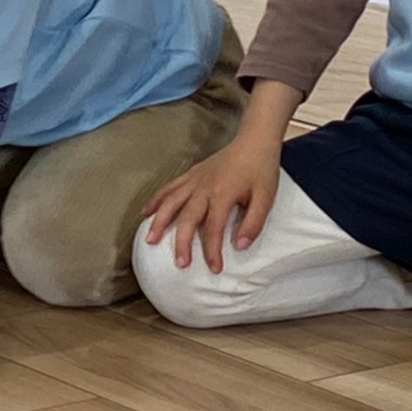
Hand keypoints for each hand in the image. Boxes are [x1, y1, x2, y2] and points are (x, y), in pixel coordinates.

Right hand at [141, 137, 281, 271]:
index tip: (214, 269)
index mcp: (222, 195)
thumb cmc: (261, 171)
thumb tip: (239, 246)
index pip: (213, 228)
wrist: (253, 142)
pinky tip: (145, 212)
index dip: (212, 250)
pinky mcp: (190, 174)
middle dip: (182, 242)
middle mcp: (203, 189)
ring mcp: (194, 180)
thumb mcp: (266, 198)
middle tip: (180, 264)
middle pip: (187, 218)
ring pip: (171, 202)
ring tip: (150, 240)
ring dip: (159, 222)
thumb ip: (253, 223)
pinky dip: (156, 200)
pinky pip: (168, 188)